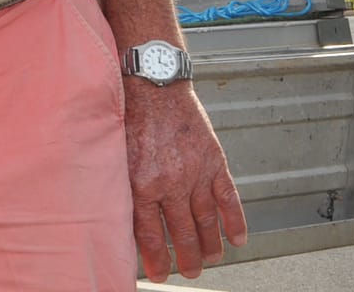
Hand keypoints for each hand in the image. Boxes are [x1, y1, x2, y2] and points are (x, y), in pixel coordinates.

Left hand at [123, 79, 247, 280]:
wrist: (153, 82)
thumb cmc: (128, 113)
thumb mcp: (116, 154)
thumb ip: (122, 185)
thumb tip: (122, 218)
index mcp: (141, 183)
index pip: (150, 235)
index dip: (156, 259)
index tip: (159, 274)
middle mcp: (170, 183)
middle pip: (182, 233)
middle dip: (186, 259)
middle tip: (189, 273)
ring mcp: (195, 173)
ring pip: (206, 221)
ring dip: (210, 246)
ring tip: (210, 261)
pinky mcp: (213, 160)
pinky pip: (228, 198)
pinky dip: (235, 220)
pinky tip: (238, 239)